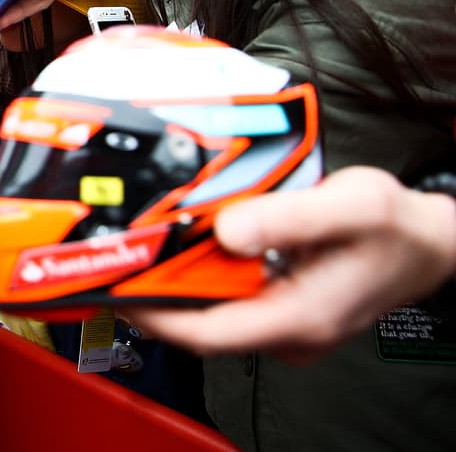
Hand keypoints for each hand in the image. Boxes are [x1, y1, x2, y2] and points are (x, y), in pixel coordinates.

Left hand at [126, 168, 455, 362]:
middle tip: (121, 254)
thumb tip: (225, 230)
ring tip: (146, 243)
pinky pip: (233, 294)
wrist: (431, 241)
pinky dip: (207, 270)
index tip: (117, 287)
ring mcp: (285, 322)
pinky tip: (191, 240)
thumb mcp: (349, 206)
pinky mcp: (284, 306)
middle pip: (202, 322)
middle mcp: (287, 330)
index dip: (153, 314)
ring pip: (215, 307)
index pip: (205, 334)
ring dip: (181, 278)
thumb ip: (285, 217)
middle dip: (158, 291)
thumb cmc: (396, 227)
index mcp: (298, 318)